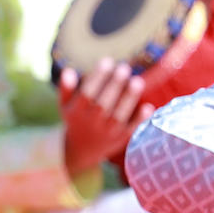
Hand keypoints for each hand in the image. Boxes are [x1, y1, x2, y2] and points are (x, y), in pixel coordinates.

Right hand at [60, 59, 149, 175]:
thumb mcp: (66, 106)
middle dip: (114, 85)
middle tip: (124, 67)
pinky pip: (131, 129)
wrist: (82, 151)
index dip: (97, 77)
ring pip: (118, 115)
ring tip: (137, 81)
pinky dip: (139, 119)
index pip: (87, 93)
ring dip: (128, 99)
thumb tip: (68, 70)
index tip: (107, 61)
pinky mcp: (121, 139)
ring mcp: (107, 132)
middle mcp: (92, 122)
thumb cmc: (76, 120)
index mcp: (77, 112)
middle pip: (103, 103)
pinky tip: (147, 106)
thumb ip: (66, 89)